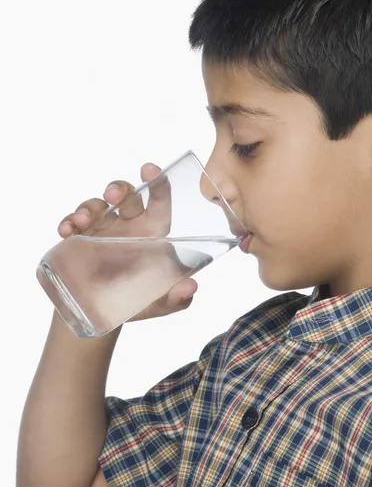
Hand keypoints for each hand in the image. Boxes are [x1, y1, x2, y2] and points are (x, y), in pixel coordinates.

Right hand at [56, 163, 198, 321]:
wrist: (102, 316)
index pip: (158, 202)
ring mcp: (102, 231)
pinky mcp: (79, 240)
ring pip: (97, 205)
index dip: (157, 183)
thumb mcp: (159, 303)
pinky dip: (68, 221)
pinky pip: (73, 223)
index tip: (150, 170)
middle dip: (119, 188)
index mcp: (150, 233)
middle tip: (112, 195)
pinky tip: (66, 230)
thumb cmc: (138, 302)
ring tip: (81, 221)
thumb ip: (175, 297)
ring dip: (89, 207)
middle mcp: (127, 226)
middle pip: (126, 196)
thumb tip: (190, 287)